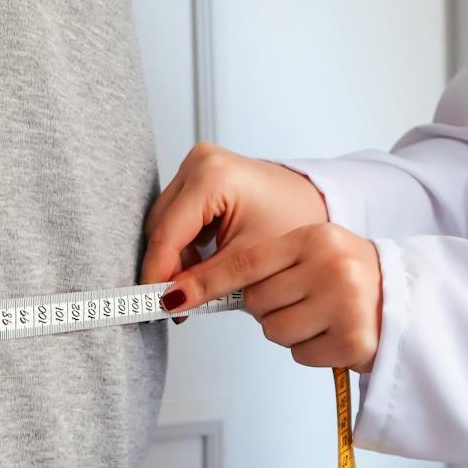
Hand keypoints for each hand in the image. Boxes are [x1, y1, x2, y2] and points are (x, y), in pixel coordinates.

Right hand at [141, 142, 329, 292]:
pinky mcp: (198, 175)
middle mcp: (199, 162)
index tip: (151, 306)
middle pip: (161, 227)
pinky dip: (184, 247)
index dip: (156, 275)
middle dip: (166, 269)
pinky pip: (176, 218)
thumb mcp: (248, 260)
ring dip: (175, 260)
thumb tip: (168, 303)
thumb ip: (204, 283)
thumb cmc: (295, 223)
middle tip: (176, 305)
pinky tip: (199, 269)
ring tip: (193, 290)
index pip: (167, 234)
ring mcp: (197, 165)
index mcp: (212, 176)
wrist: (316, 203)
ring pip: (165, 224)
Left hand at [160, 222, 382, 371]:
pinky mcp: (354, 338)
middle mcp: (330, 265)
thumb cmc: (344, 277)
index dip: (203, 283)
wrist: (406, 298)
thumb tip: (194, 289)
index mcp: (313, 238)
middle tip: (299, 298)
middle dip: (266, 307)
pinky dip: (310, 350)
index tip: (169, 297)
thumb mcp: (310, 254)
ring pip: (274, 330)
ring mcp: (344, 302)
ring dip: (288, 329)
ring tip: (319, 315)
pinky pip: (299, 353)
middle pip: (256, 302)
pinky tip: (332, 333)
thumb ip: (265, 264)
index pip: (243, 263)